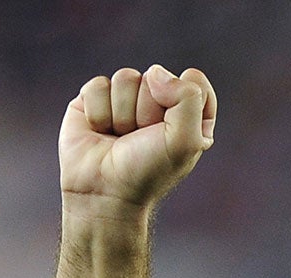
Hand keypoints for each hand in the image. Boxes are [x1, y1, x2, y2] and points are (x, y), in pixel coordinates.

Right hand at [60, 65, 217, 218]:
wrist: (103, 192)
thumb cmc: (147, 171)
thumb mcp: (185, 141)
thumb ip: (188, 98)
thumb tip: (155, 72)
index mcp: (188, 117)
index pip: (195, 82)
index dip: (182, 101)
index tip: (173, 129)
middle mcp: (158, 106)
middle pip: (157, 76)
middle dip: (147, 110)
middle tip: (140, 138)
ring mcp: (126, 101)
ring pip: (126, 77)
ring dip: (122, 113)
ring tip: (120, 137)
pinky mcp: (95, 100)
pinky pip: (99, 85)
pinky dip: (99, 111)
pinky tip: (100, 132)